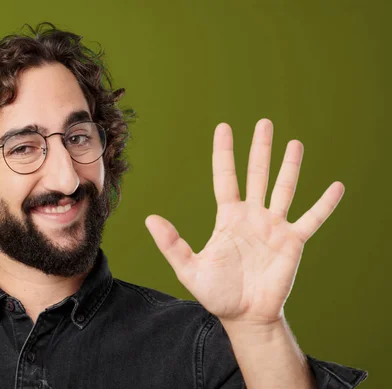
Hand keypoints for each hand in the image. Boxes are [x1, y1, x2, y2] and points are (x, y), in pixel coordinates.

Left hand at [145, 119, 344, 324]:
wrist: (244, 316)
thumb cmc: (217, 293)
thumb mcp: (189, 268)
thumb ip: (171, 244)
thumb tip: (150, 219)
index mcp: (228, 218)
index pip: (226, 177)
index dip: (225, 153)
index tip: (224, 127)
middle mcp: (252, 216)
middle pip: (257, 174)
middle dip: (260, 148)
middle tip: (264, 122)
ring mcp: (274, 227)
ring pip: (284, 189)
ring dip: (290, 166)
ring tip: (295, 142)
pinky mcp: (293, 242)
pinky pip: (312, 219)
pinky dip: (324, 204)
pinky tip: (336, 186)